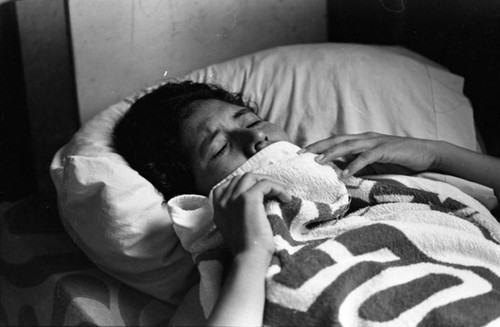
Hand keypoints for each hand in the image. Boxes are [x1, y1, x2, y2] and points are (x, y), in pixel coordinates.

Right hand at [212, 173, 291, 259]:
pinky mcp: (247, 198)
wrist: (248, 258)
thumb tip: (255, 203)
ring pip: (252, 177)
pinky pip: (265, 184)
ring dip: (269, 181)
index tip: (262, 192)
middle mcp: (223, 200)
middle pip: (241, 178)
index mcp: (218, 208)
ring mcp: (233, 198)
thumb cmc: (246, 248)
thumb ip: (235, 213)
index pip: (230, 184)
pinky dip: (278, 187)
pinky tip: (286, 198)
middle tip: (275, 191)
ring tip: (282, 192)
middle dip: (259, 181)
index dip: (247, 184)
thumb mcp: (235, 228)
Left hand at [302, 132, 440, 176]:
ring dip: (332, 154)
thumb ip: (357, 164)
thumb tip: (338, 173)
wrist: (425, 154)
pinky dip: (355, 165)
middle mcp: (365, 138)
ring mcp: (375, 142)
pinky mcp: (386, 150)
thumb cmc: (398, 159)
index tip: (301, 153)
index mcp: (360, 140)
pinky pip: (367, 157)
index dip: (318, 146)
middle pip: (336, 140)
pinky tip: (345, 174)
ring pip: (349, 146)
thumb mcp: (374, 162)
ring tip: (318, 162)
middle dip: (318, 147)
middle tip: (301, 155)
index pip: (335, 141)